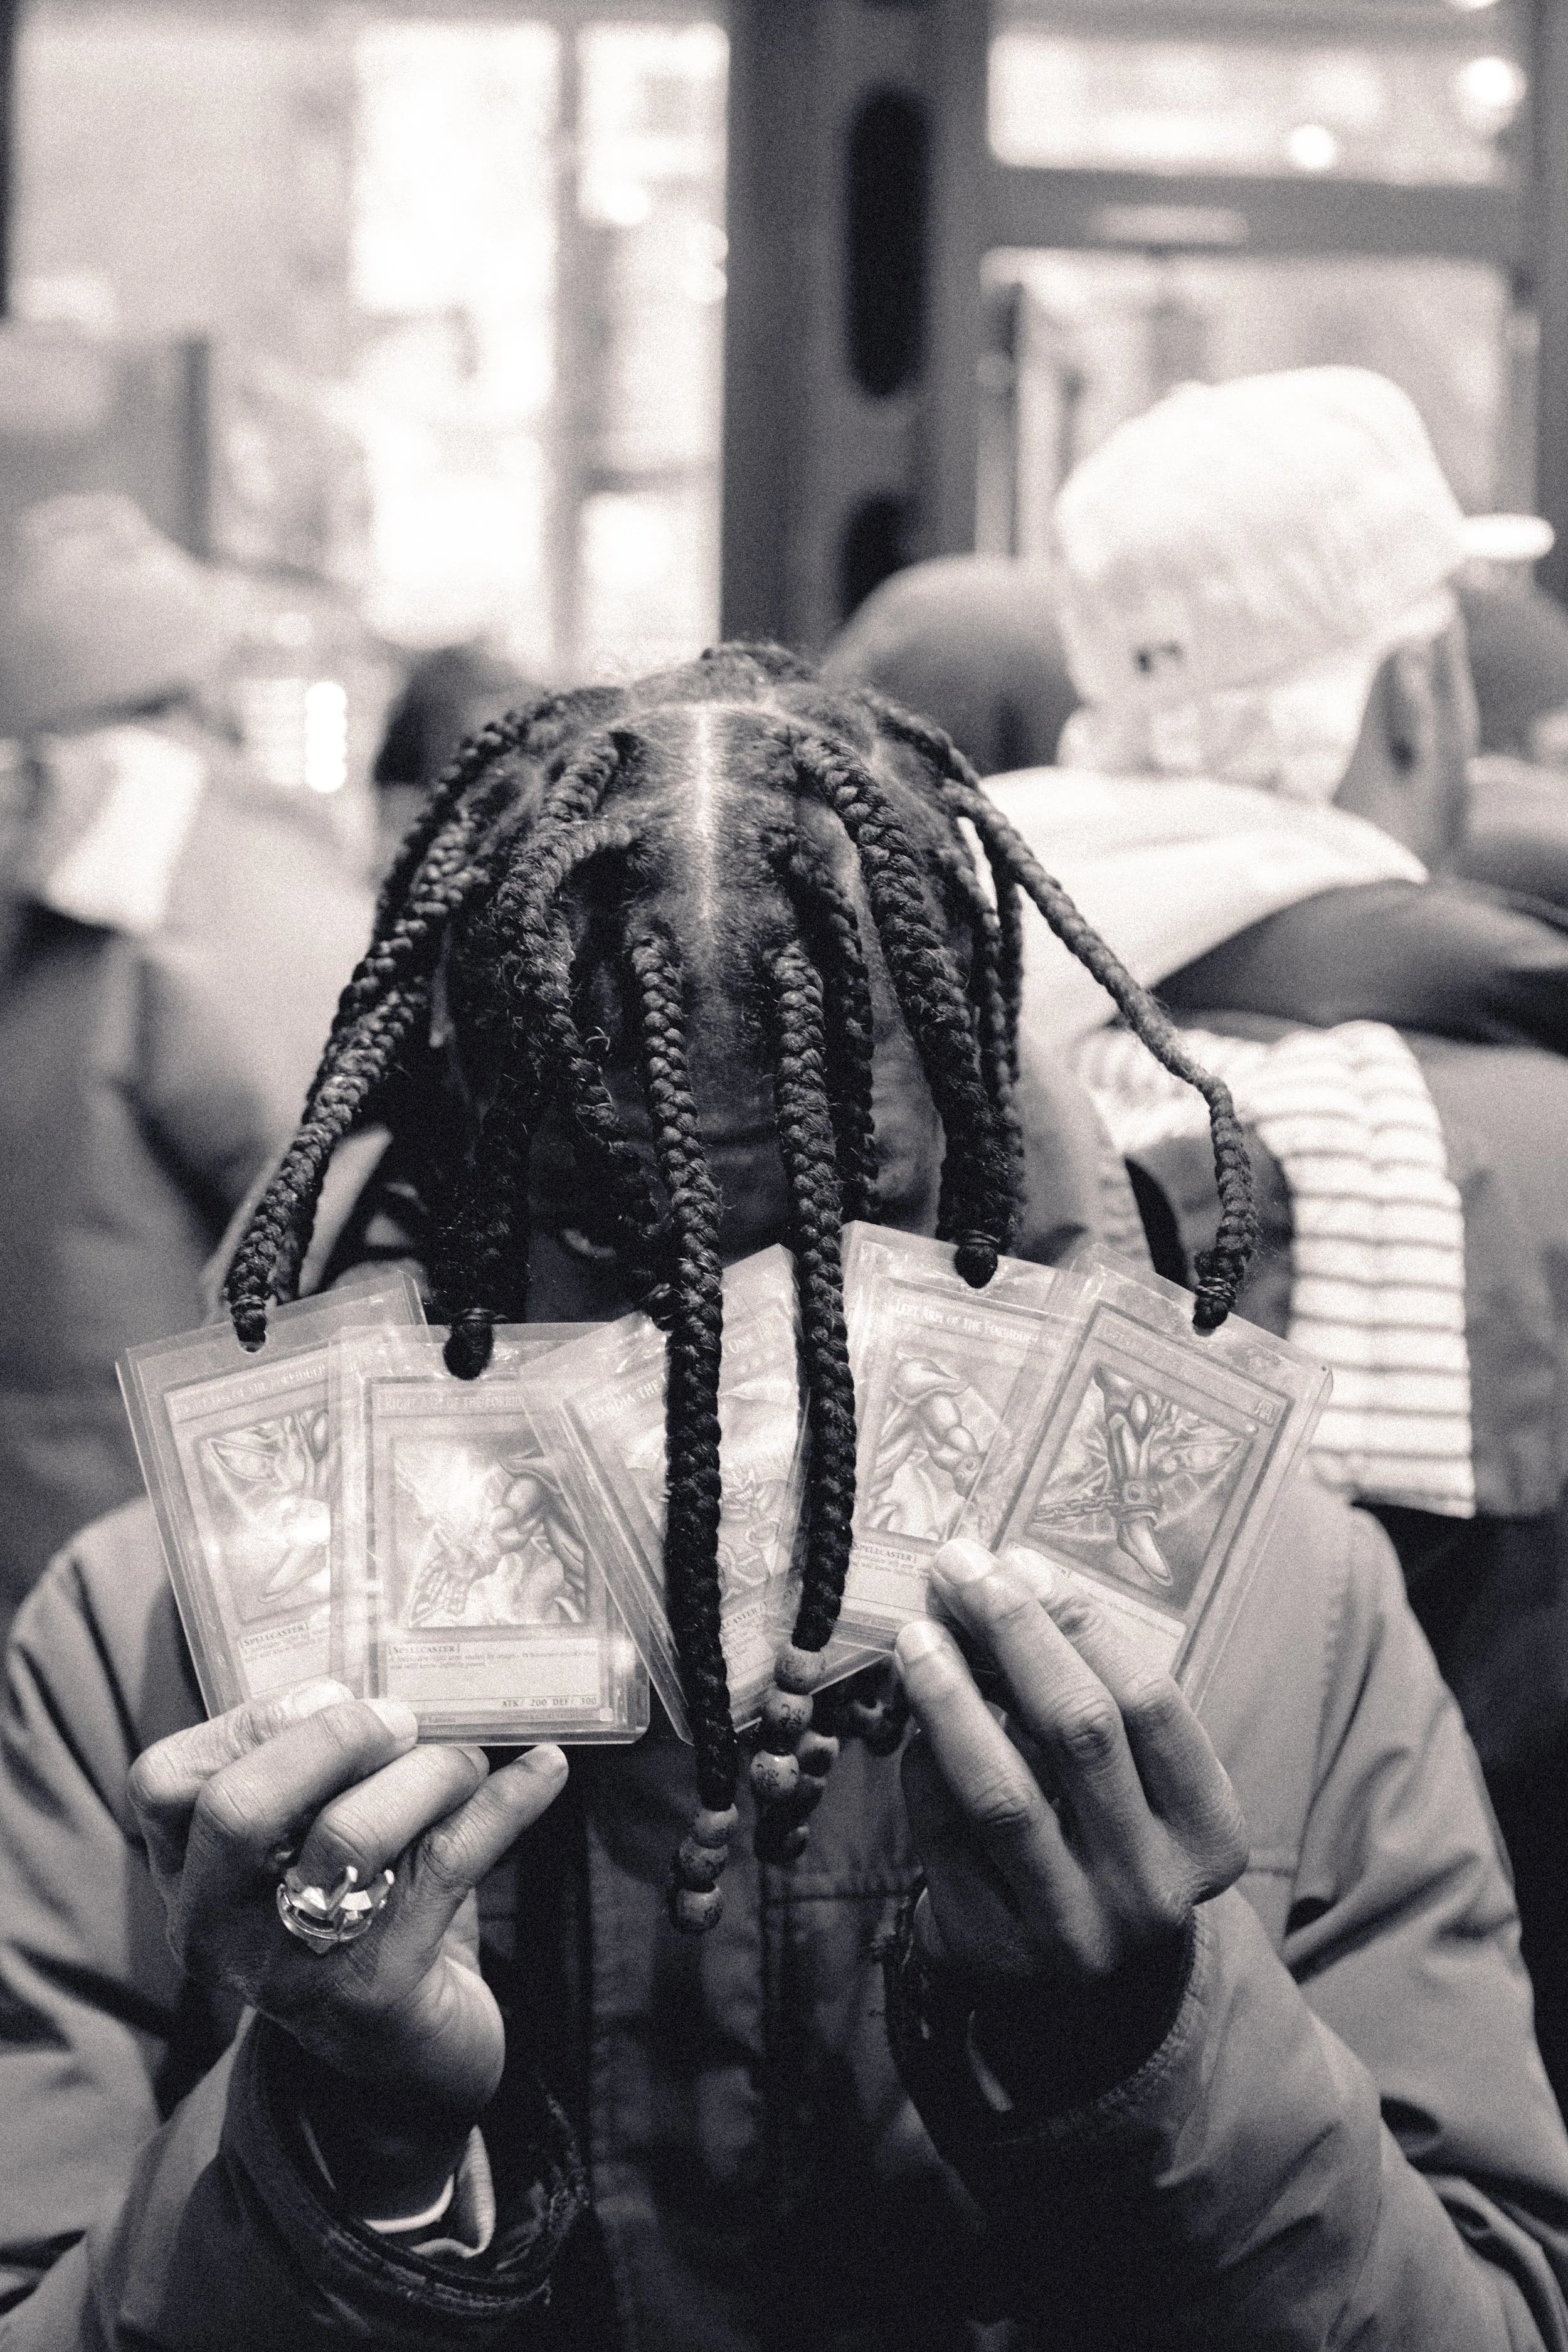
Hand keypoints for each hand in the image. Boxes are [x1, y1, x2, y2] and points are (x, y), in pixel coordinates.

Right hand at [128, 1680, 566, 2203]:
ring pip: (348, 1838)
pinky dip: (505, 1804)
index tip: (333, 1693)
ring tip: (471, 1756)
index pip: (165, 1785)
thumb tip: (390, 1664)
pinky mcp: (376, 1993)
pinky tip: (546, 1768)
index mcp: (187, 1875)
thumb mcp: (307, 1843)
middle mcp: (217, 1928)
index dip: (248, 1723)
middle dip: (329, 1742)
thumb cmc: (356, 1912)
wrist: (406, 2061)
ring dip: (428, 1773)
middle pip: (238, 1811)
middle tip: (401, 1719)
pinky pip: (446, 1870)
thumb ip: (315, 1768)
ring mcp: (290, 1968)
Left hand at [894, 1540, 1246, 1991]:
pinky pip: (944, 1832)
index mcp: (1209, 1835)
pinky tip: (914, 1713)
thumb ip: (1094, 1693)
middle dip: (1012, 1633)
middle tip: (957, 1568)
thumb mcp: (1138, 1782)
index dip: (1079, 1621)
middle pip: (1079, 1731)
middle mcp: (1151, 1889)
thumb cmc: (1110, 1842)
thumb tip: (1012, 1575)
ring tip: (916, 1631)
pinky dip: (925, 1759)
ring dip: (951, 1693)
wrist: (1088, 1992)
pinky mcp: (992, 1951)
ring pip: (1002, 1789)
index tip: (1019, 1561)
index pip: (1150, 1703)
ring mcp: (1072, 1931)